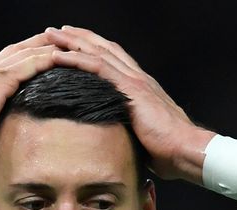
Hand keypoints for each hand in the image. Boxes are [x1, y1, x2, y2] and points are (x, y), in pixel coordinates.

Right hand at [0, 34, 58, 177]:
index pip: (3, 65)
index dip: (21, 58)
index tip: (38, 55)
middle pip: (15, 51)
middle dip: (37, 44)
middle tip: (59, 40)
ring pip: (25, 53)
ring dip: (47, 47)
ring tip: (69, 45)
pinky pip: (28, 64)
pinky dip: (46, 59)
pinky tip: (63, 57)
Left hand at [46, 26, 212, 181]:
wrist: (185, 151)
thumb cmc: (168, 151)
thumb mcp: (141, 137)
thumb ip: (126, 130)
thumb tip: (112, 140)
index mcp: (140, 87)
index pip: (112, 60)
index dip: (92, 49)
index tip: (71, 44)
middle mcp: (137, 78)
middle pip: (103, 49)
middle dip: (78, 38)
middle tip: (55, 31)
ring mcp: (134, 81)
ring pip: (97, 52)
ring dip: (72, 42)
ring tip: (51, 34)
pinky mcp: (131, 90)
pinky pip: (98, 68)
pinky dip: (77, 59)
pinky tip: (59, 55)